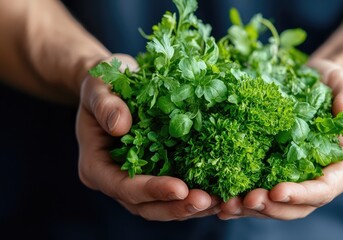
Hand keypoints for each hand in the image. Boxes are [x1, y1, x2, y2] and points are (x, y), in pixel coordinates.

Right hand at [76, 54, 219, 220]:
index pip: (123, 187)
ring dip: (190, 206)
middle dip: (176, 207)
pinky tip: (219, 190)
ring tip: (220, 201)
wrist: (115, 82)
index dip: (152, 190)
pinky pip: (175, 191)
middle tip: (207, 201)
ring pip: (163, 205)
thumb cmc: (102, 83)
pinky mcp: (156, 172)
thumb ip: (104, 105)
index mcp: (96, 166)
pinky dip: (195, 193)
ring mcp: (137, 180)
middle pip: (146, 206)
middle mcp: (116, 180)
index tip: (180, 188)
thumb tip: (120, 126)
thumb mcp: (98, 86)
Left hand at [218, 59, 342, 219]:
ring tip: (228, 205)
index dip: (302, 194)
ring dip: (253, 208)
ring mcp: (300, 178)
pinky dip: (244, 199)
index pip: (326, 189)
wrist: (318, 84)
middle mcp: (323, 177)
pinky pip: (263, 190)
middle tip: (246, 201)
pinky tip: (223, 201)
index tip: (277, 192)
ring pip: (278, 205)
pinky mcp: (279, 171)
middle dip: (272, 207)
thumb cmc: (335, 85)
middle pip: (299, 206)